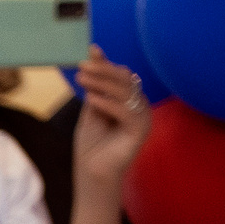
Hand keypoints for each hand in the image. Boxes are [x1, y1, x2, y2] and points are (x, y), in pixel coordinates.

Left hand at [71, 50, 149, 187]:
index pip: (120, 76)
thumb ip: (94, 88)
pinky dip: (107, 103)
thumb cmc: (92, 144)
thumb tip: (91, 61)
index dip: (106, 63)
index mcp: (129, 100)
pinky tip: (90, 98)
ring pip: (125, 92)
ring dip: (102, 83)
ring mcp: (142, 117)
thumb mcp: (91, 110)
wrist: (93, 173)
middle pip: (125, 80)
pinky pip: (125, 111)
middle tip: (82, 66)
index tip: (90, 51)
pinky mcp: (140, 130)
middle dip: (103, 70)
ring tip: (82, 78)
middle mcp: (139, 106)